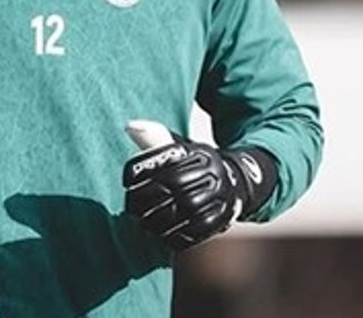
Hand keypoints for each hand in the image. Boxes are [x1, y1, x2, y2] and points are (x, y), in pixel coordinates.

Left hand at [120, 120, 275, 250]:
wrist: (234, 182)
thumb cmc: (195, 165)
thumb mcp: (178, 146)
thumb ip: (154, 137)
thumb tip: (130, 127)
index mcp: (201, 155)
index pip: (168, 166)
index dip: (145, 176)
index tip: (128, 184)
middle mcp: (214, 174)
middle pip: (175, 188)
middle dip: (148, 200)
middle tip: (131, 207)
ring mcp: (219, 197)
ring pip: (185, 211)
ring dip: (159, 220)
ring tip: (142, 221)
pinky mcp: (220, 220)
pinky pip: (196, 231)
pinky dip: (175, 235)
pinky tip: (160, 234)